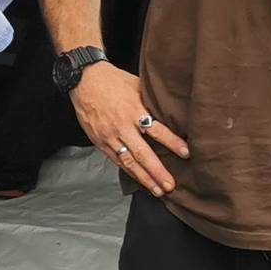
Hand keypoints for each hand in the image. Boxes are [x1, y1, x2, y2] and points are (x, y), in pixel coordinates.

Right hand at [70, 64, 188, 195]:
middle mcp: (122, 126)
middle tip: (170, 185)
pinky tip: (138, 179)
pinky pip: (116, 159)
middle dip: (157, 171)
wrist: (84, 80)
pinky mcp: (99, 141)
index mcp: (134, 110)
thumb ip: (151, 102)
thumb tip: (171, 112)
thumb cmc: (112, 80)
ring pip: (128, 161)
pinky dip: (128, 171)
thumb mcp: (136, 85)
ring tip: (157, 190)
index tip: (186, 154)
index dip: (172, 143)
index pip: (157, 130)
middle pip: (142, 153)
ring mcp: (109, 135)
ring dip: (144, 177)